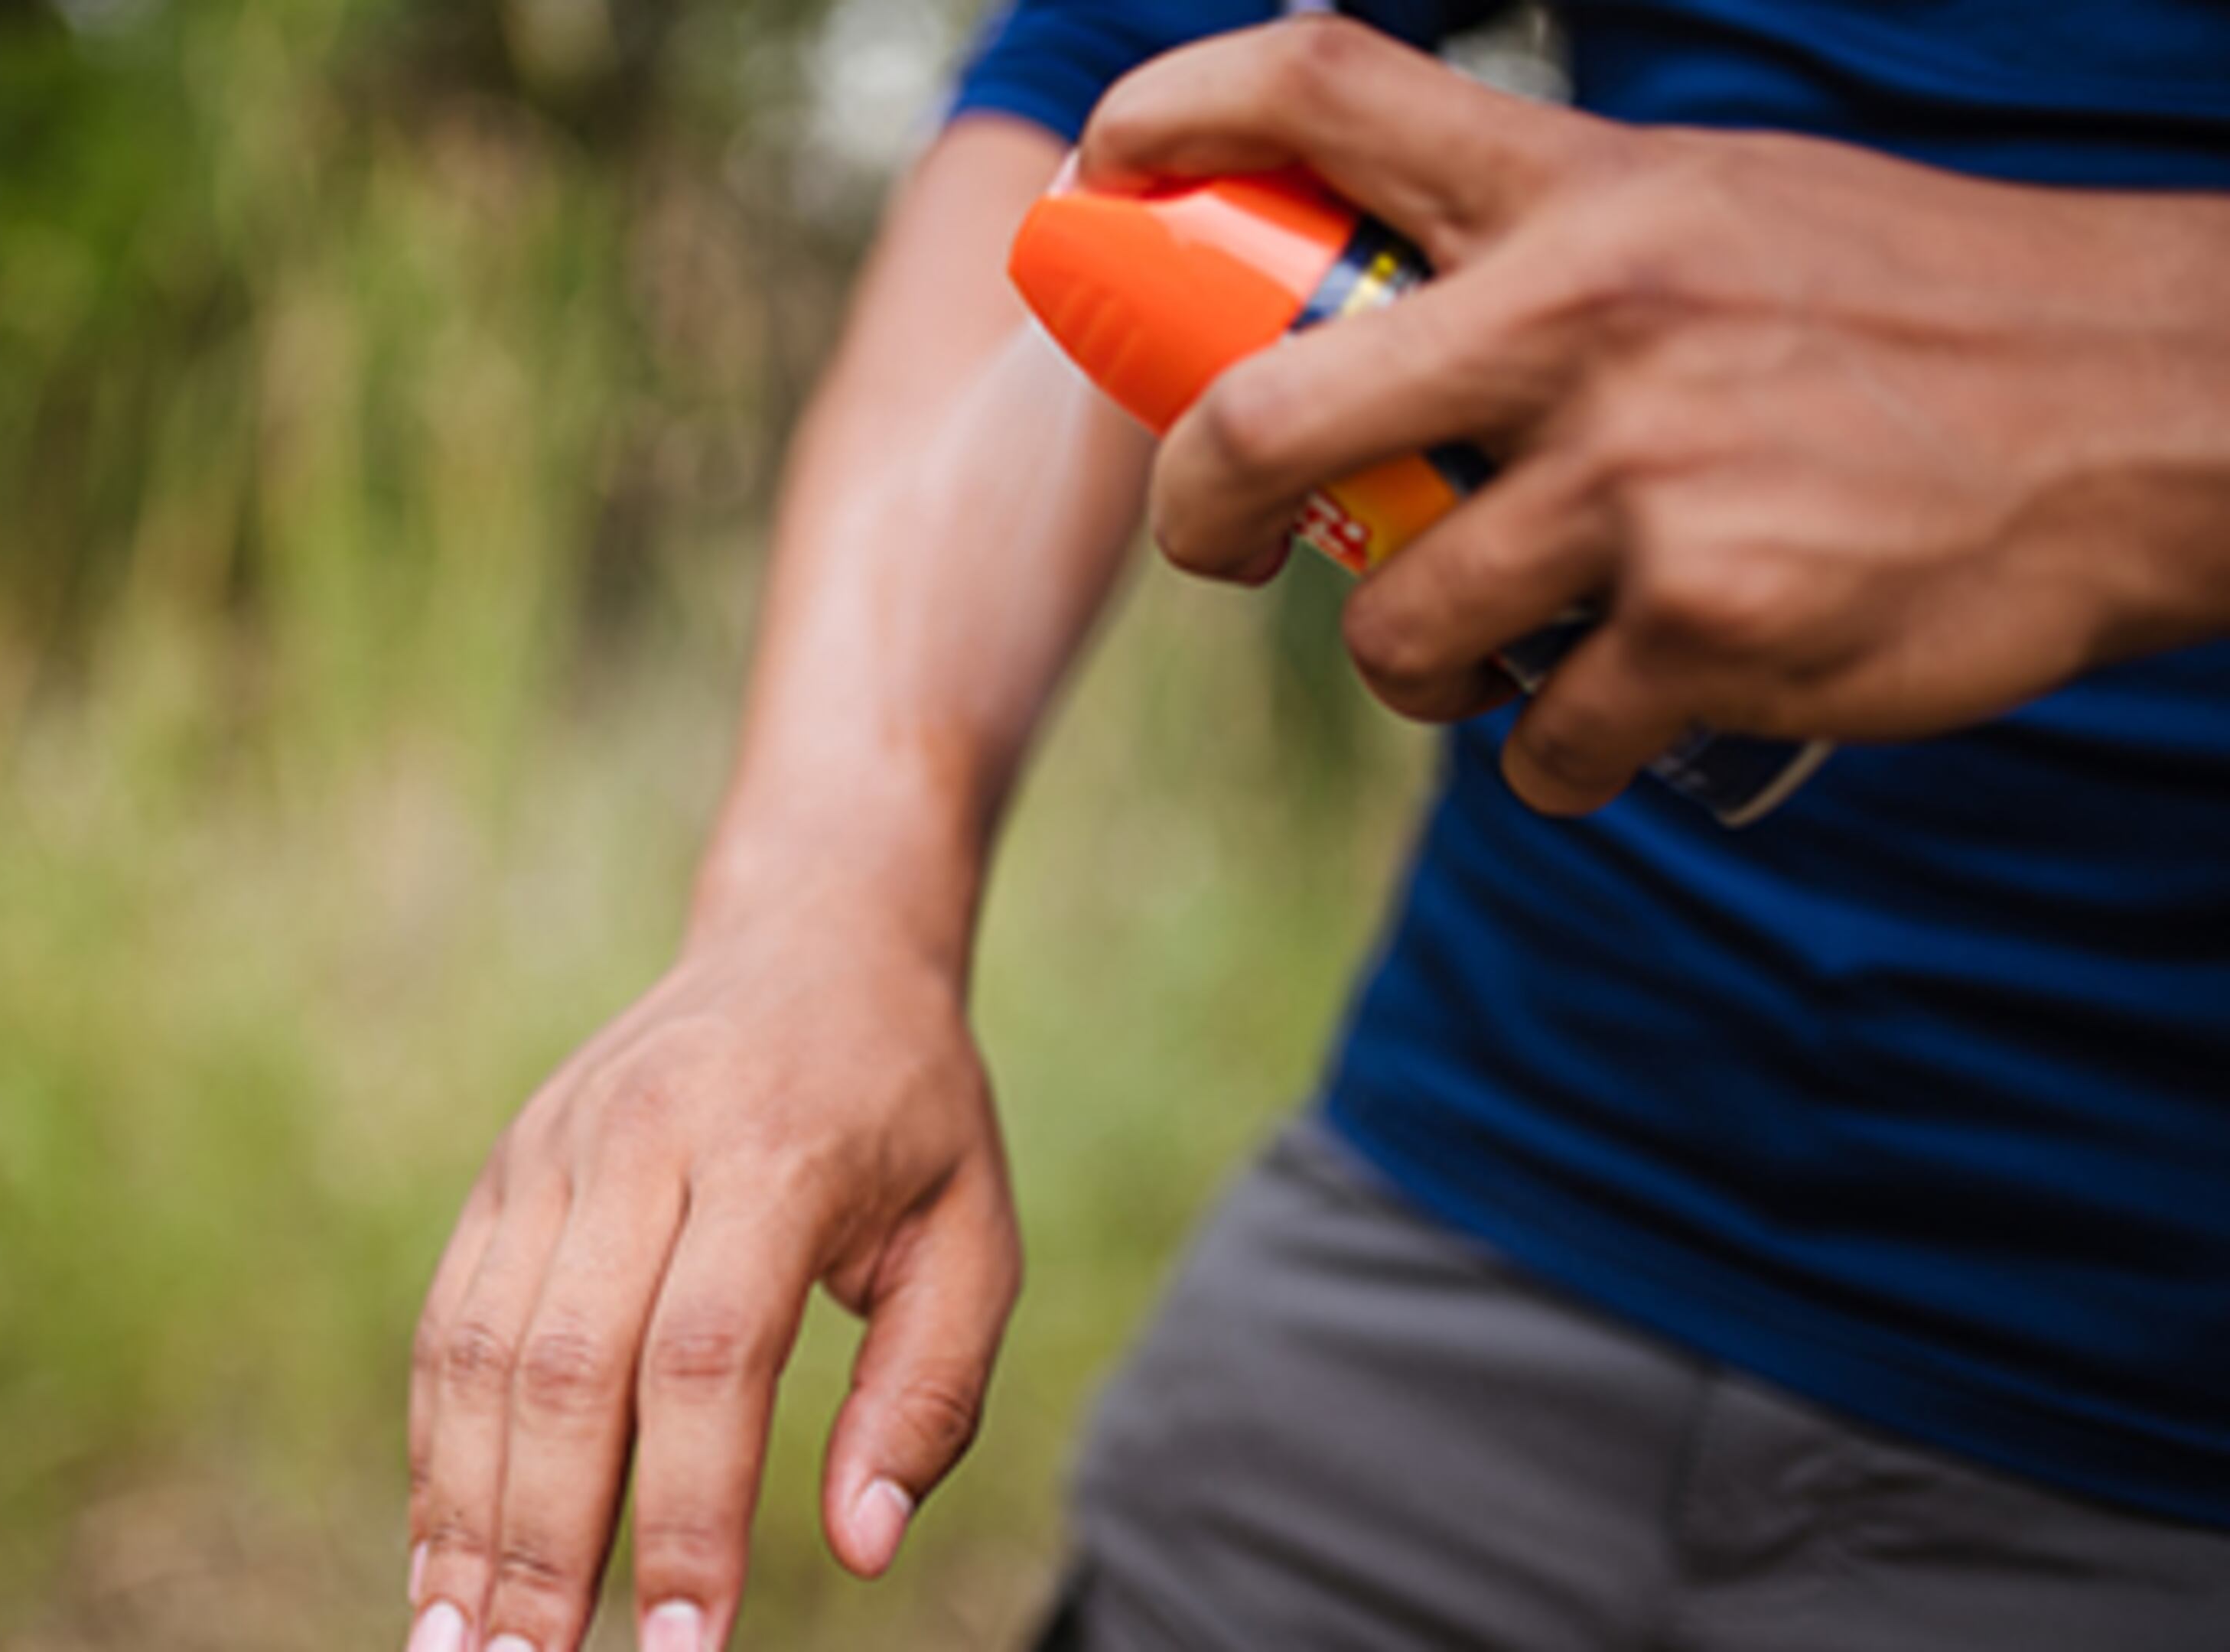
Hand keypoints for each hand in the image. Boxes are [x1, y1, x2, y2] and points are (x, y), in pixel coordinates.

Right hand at [404, 901, 1017, 1651]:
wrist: (809, 938)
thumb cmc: (910, 1112)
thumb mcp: (973, 1238)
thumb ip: (928, 1395)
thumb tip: (861, 1550)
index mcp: (774, 1149)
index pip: (708, 1357)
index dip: (686, 1516)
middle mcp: (643, 1138)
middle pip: (570, 1366)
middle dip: (546, 1545)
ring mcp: (554, 1148)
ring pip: (480, 1350)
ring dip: (463, 1515)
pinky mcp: (506, 1168)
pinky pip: (448, 1323)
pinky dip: (436, 1449)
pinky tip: (441, 1557)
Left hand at [1081, 18, 2229, 813]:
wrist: (2152, 415)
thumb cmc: (1906, 314)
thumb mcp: (1711, 213)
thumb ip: (1542, 244)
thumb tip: (1358, 309)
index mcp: (1587, 192)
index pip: (1324, 88)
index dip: (1171, 116)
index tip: (1105, 178)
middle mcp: (1593, 319)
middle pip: (1264, 422)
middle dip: (1202, 513)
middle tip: (1224, 548)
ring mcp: (1647, 480)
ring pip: (1399, 632)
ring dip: (1422, 671)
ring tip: (1501, 648)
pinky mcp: (1712, 628)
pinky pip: (1538, 746)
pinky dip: (1559, 754)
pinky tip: (1633, 705)